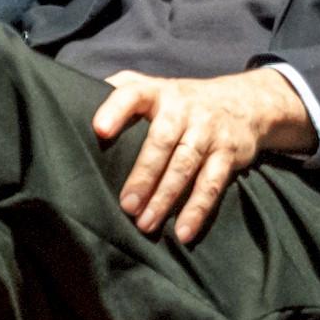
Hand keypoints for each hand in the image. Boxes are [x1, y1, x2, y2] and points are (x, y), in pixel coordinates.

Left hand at [91, 66, 312, 244]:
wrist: (245, 101)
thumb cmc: (182, 101)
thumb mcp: (154, 87)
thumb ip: (121, 89)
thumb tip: (74, 98)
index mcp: (158, 93)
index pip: (134, 94)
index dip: (116, 109)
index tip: (100, 130)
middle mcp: (184, 109)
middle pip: (161, 141)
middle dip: (144, 175)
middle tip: (126, 205)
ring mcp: (208, 131)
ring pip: (185, 165)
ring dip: (165, 197)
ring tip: (146, 223)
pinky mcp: (228, 154)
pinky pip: (212, 184)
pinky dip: (198, 210)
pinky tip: (183, 232)